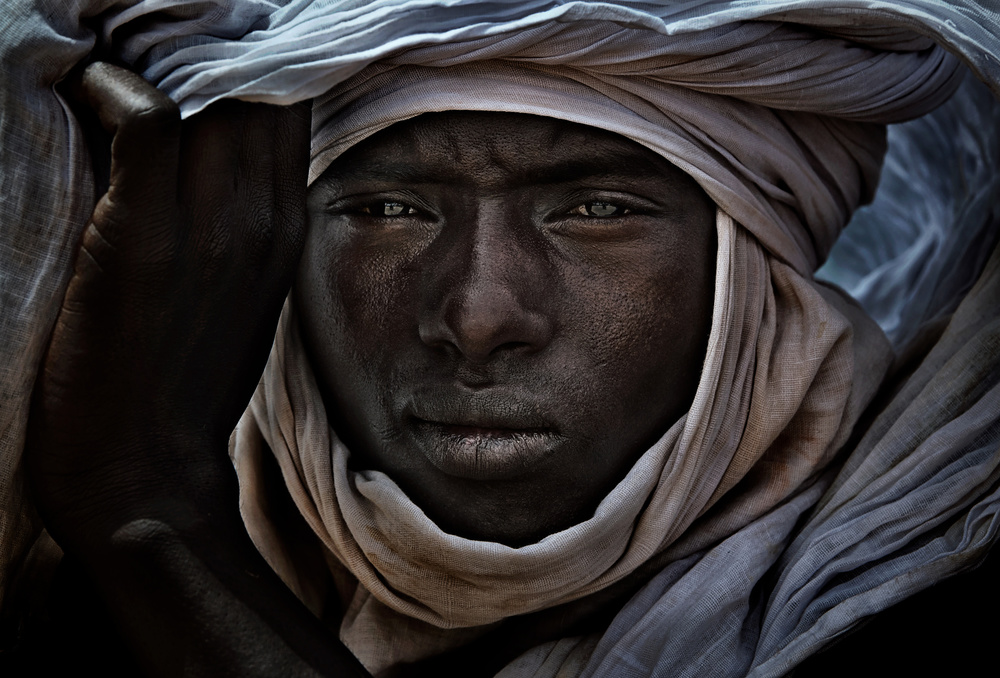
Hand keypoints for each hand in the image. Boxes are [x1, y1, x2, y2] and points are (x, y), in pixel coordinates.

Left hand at [27, 61, 308, 553]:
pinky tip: (83, 98)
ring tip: (112, 66)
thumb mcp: (244, 295)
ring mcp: (206, 229)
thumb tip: (219, 154)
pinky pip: (145, 121)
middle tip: (154, 45)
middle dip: (206, 48)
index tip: (203, 50)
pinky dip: (112, 92)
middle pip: (253, 84)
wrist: (144, 467)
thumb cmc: (184, 383)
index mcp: (284, 228)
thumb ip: (245, 219)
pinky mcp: (141, 240)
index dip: (248, 61)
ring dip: (156, 61)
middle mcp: (259, 219)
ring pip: (207, 90)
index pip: (287, 103)